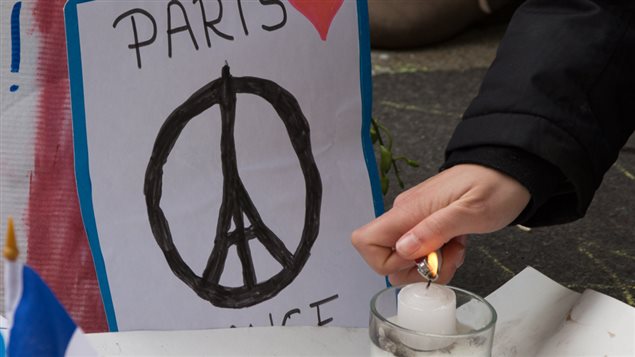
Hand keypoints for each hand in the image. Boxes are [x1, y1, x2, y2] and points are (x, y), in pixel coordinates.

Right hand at [352, 164, 529, 284]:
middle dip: (417, 269)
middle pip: (387, 260)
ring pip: (406, 261)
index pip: (365, 242)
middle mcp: (404, 215)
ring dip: (433, 266)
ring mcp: (413, 220)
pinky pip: (420, 252)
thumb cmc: (493, 184)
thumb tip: (403, 249)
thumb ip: (435, 229)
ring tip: (457, 247)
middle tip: (449, 255)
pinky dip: (439, 257)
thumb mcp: (471, 211)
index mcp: (407, 210)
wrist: (506, 169)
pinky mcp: (425, 224)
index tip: (419, 258)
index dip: (387, 261)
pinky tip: (457, 243)